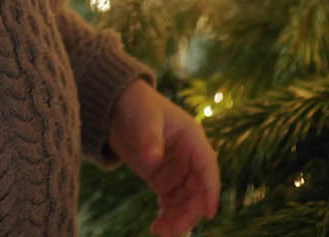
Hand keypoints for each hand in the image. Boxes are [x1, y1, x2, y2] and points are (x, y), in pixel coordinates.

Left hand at [108, 79, 219, 235]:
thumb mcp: (144, 119)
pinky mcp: (163, 179)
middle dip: (188, 213)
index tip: (210, 213)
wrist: (117, 106)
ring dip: (177, 218)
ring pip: (185, 201)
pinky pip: (171, 202)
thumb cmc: (137, 105)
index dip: (211, 190)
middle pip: (197, 191)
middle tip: (170, 230)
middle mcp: (188, 157)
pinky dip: (167, 215)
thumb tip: (153, 161)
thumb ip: (150, 139)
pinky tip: (157, 226)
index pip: (207, 166)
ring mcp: (177, 170)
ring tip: (158, 231)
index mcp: (192, 138)